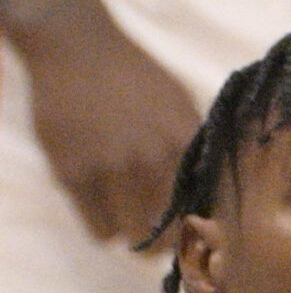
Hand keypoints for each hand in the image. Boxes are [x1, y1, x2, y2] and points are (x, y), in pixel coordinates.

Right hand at [22, 8, 199, 244]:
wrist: (80, 50)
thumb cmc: (136, 77)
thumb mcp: (180, 103)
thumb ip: (195, 146)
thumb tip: (214, 193)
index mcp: (184, 139)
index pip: (204, 207)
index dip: (203, 229)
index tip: (199, 238)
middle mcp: (151, 157)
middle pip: (168, 236)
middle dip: (166, 242)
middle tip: (160, 236)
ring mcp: (110, 168)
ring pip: (130, 239)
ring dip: (132, 234)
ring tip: (130, 218)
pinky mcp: (74, 175)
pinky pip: (98, 230)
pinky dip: (104, 227)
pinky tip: (105, 208)